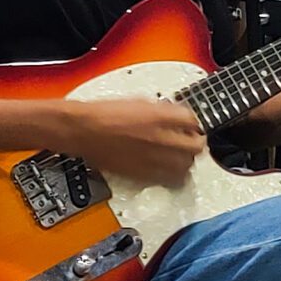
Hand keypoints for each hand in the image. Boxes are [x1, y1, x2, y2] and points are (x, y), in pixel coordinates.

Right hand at [67, 97, 206, 186]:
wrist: (83, 130)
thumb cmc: (103, 114)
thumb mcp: (139, 101)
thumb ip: (162, 110)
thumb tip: (176, 116)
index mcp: (159, 117)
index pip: (192, 120)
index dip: (195, 123)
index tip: (193, 125)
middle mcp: (159, 139)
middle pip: (195, 146)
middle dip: (196, 143)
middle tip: (192, 140)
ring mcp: (152, 158)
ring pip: (185, 166)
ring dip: (186, 160)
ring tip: (182, 156)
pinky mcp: (142, 174)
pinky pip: (168, 178)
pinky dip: (172, 174)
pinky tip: (168, 168)